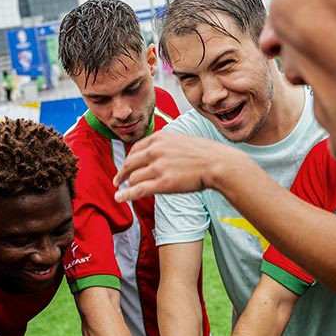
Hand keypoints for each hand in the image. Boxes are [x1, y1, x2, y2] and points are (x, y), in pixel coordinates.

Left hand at [112, 132, 239, 201]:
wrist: (217, 163)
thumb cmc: (205, 153)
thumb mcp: (181, 140)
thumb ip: (165, 145)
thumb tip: (155, 154)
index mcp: (159, 138)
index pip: (135, 149)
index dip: (128, 159)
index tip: (125, 166)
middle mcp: (155, 151)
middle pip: (130, 163)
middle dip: (122, 173)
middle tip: (118, 180)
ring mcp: (158, 167)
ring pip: (133, 177)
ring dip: (126, 185)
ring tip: (123, 191)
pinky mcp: (162, 183)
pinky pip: (138, 190)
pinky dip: (126, 195)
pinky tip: (120, 198)